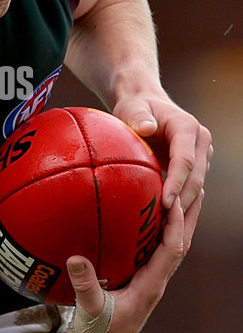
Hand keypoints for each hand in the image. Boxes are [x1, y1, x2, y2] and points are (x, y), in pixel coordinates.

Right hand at [66, 191, 199, 332]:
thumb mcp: (89, 311)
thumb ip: (85, 287)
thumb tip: (76, 258)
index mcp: (149, 287)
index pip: (172, 250)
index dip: (176, 224)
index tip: (175, 198)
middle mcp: (155, 282)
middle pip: (182, 243)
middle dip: (190, 215)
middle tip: (197, 184)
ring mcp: (149, 282)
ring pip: (172, 245)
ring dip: (180, 220)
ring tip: (182, 193)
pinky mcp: (139, 282)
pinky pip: (155, 250)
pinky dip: (159, 230)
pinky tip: (149, 216)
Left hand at [113, 93, 211, 223]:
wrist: (145, 105)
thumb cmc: (135, 107)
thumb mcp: (132, 108)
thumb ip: (137, 116)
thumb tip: (147, 128)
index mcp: (187, 127)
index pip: (185, 160)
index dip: (177, 183)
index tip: (166, 203)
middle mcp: (200, 141)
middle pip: (195, 177)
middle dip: (182, 201)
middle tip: (165, 224)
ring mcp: (200, 155)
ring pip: (196, 186)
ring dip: (184, 207)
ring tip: (166, 228)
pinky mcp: (196, 166)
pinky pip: (190, 188)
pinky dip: (181, 205)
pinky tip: (166, 222)